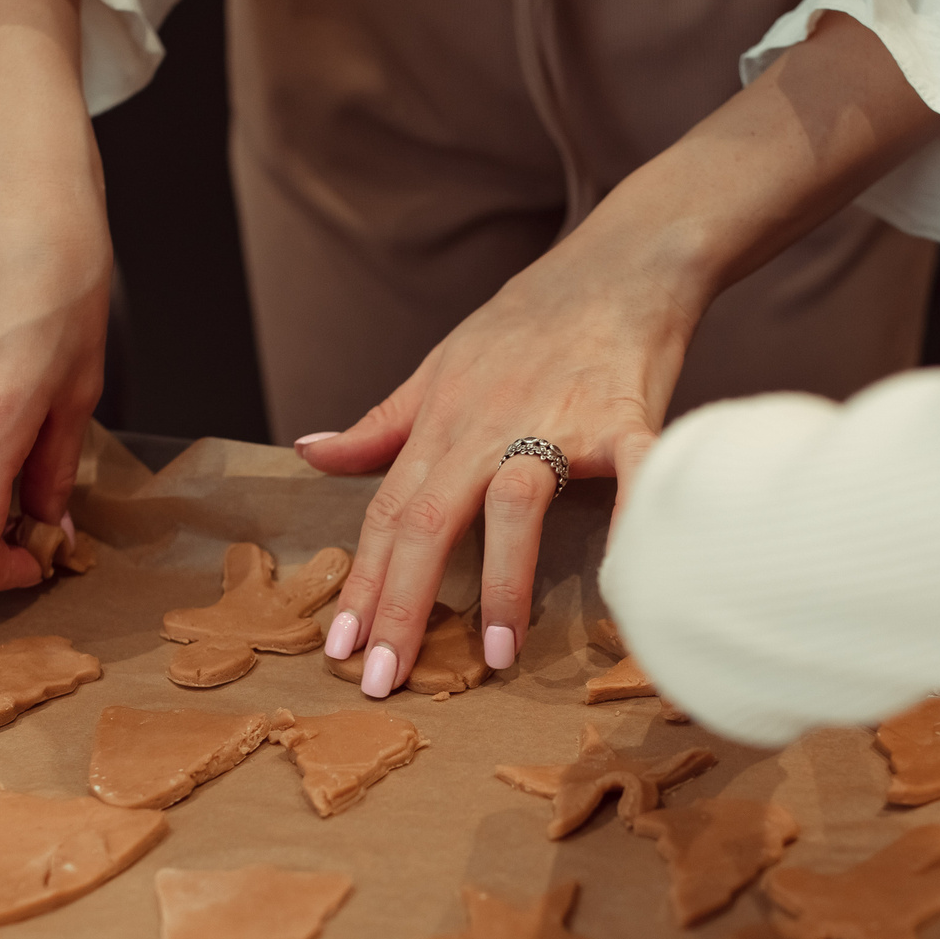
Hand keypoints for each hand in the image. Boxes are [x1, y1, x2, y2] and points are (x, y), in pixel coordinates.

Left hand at [299, 9, 939, 697]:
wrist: (620, 260)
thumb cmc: (528, 323)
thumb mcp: (437, 369)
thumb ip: (380, 426)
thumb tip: (309, 454)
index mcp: (442, 423)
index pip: (388, 514)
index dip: (362, 584)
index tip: (340, 649)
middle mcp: (489, 426)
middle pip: (431, 519)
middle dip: (404, 603)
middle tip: (384, 677)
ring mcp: (558, 420)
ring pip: (516, 503)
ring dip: (503, 583)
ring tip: (493, 657)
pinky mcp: (627, 416)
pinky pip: (630, 476)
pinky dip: (629, 524)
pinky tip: (623, 587)